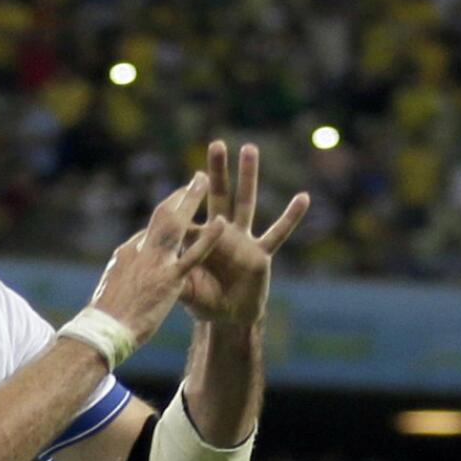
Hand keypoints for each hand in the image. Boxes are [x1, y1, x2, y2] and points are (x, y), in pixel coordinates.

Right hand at [89, 172, 225, 345]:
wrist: (103, 330)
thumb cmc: (105, 316)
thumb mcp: (112, 288)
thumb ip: (124, 274)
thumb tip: (127, 271)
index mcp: (126, 253)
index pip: (148, 232)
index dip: (165, 220)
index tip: (178, 210)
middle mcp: (139, 250)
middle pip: (161, 215)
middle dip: (179, 196)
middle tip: (195, 180)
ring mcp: (154, 263)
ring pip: (175, 223)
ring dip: (191, 199)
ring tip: (204, 181)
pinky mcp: (168, 280)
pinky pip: (193, 255)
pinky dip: (208, 238)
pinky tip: (222, 224)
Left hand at [181, 141, 309, 324]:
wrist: (228, 317)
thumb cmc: (203, 299)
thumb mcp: (185, 289)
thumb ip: (175, 278)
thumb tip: (157, 269)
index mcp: (201, 239)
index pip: (192, 212)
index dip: (190, 195)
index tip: (190, 174)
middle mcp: (222, 233)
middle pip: (219, 196)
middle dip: (217, 171)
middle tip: (216, 144)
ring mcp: (242, 241)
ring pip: (247, 203)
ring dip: (249, 177)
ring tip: (250, 148)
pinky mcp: (261, 255)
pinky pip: (277, 234)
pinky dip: (291, 217)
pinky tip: (303, 197)